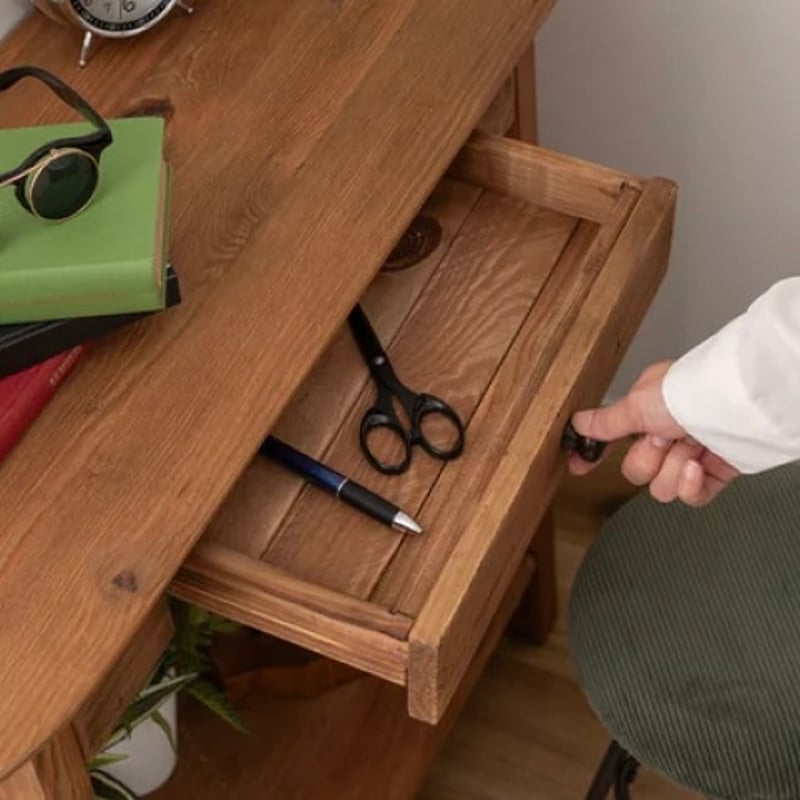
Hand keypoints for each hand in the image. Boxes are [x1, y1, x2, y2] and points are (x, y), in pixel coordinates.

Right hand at [569, 360, 739, 505]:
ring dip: (672, 470)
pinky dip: (691, 486)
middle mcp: (668, 430)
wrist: (736, 407)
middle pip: (636, 469)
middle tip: (660, 440)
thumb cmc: (690, 393)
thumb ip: (605, 422)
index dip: (595, 454)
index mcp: (647, 409)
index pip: (613, 437)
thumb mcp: (636, 404)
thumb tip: (578, 423)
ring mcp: (691, 453)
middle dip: (647, 460)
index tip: (579, 467)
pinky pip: (690, 497)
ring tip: (688, 450)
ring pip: (661, 486)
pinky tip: (697, 466)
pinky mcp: (714, 473)